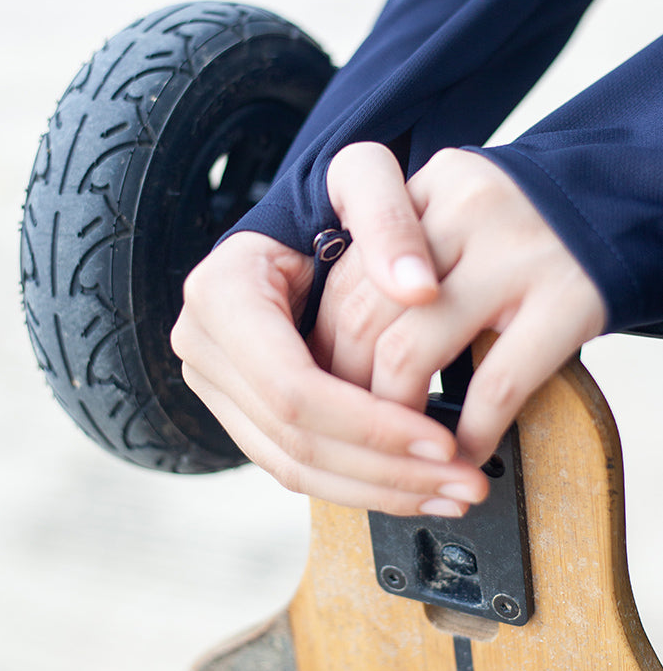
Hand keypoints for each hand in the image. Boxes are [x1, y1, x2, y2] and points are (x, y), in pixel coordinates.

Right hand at [171, 230, 485, 514]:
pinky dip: (360, 483)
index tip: (442, 440)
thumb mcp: (364, 178)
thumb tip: (419, 290)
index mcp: (222, 293)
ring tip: (455, 493)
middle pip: (293, 437)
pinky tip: (418, 485)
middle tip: (466, 482)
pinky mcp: (240, 409)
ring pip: (293, 466)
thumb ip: (389, 219)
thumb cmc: (332, 199)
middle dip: (384, 470)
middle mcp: (204, 345)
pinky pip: (294, 463)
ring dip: (379, 491)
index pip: (293, 385)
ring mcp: (215, 384)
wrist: (302, 220)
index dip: (369, 424)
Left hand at [314, 143, 606, 466]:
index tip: (321, 381)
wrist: (630, 200)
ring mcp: (519, 253)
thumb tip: (334, 341)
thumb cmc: (531, 226)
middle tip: (348, 427)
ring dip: (393, 419)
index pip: (347, 273)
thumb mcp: (461, 212)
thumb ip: (405, 253)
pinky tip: (462, 452)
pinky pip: (494, 386)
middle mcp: (468, 208)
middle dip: (346, 387)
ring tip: (400, 447)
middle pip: (365, 314)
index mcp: (432, 184)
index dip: (323, 341)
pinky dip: (467, 433)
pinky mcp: (568, 299)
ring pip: (411, 353)